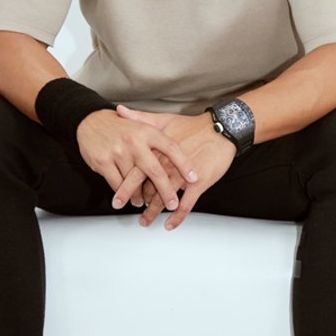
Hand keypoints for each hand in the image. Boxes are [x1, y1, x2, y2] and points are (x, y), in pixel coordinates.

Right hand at [75, 109, 197, 212]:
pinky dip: (124, 193)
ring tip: (146, 203)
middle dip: (165, 190)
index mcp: (147, 131)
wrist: (89, 121)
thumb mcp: (140, 124)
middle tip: (173, 203)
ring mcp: (118, 152)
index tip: (194, 178)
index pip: (171, 148)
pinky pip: (117, 183)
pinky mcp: (103, 162)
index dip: (184, 164)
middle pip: (155, 170)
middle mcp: (134, 141)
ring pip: (134, 182)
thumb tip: (183, 149)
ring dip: (141, 196)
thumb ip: (159, 136)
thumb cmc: (118, 125)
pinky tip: (129, 198)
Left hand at [115, 104, 236, 229]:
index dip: (123, 183)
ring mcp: (182, 175)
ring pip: (163, 199)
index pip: (134, 170)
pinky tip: (170, 225)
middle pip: (145, 186)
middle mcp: (167, 164)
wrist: (221, 130)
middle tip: (121, 207)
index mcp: (157, 151)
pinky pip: (186, 205)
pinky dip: (177, 217)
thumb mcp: (163, 119)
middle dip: (132, 199)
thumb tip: (118, 110)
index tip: (115, 191)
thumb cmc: (193, 126)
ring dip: (152, 212)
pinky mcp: (198, 183)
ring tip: (145, 221)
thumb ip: (139, 118)